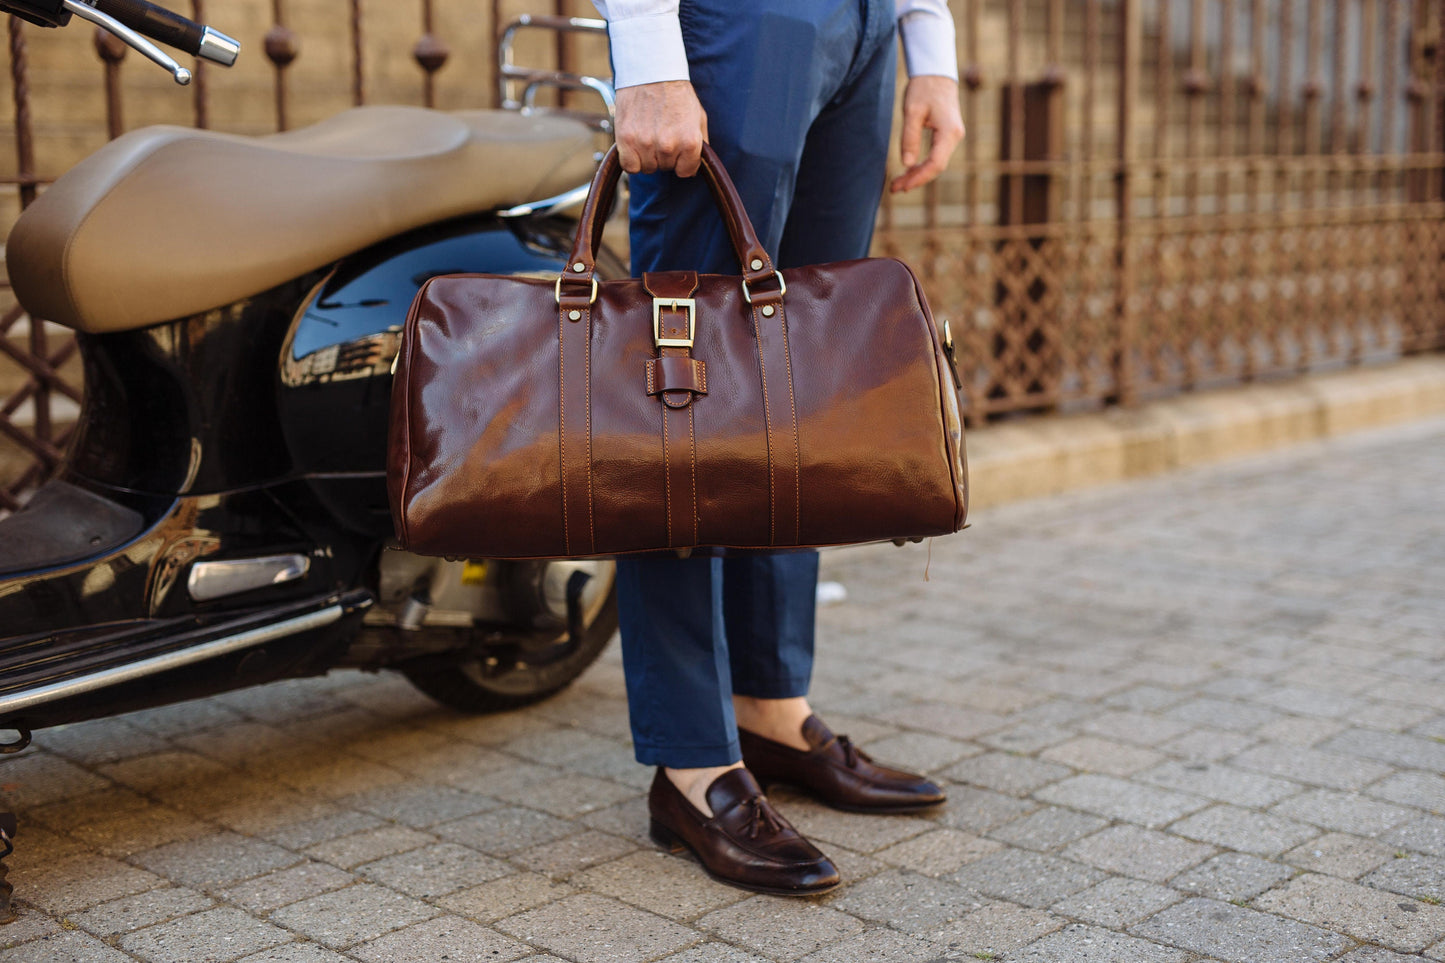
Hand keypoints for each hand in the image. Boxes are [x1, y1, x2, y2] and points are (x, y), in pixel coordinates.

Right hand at [614, 81, 709, 177]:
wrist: (651, 72)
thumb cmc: (676, 93)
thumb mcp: (699, 116)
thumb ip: (701, 143)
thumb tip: (696, 168)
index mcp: (690, 142)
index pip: (686, 172)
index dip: (682, 161)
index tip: (677, 149)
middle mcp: (668, 145)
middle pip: (665, 168)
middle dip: (664, 156)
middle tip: (661, 134)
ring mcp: (646, 143)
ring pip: (647, 168)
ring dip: (647, 156)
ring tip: (648, 135)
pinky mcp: (626, 140)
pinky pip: (630, 166)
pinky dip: (632, 159)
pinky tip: (635, 144)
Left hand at [890, 75, 964, 192]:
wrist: (936, 73)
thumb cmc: (924, 88)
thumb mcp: (912, 111)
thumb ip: (910, 137)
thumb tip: (907, 163)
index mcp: (949, 132)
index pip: (936, 164)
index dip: (919, 178)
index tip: (903, 186)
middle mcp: (955, 136)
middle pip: (936, 167)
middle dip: (916, 179)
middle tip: (894, 188)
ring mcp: (953, 136)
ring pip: (936, 163)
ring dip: (918, 174)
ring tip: (898, 183)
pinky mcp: (947, 135)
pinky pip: (936, 156)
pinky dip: (922, 165)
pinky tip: (909, 170)